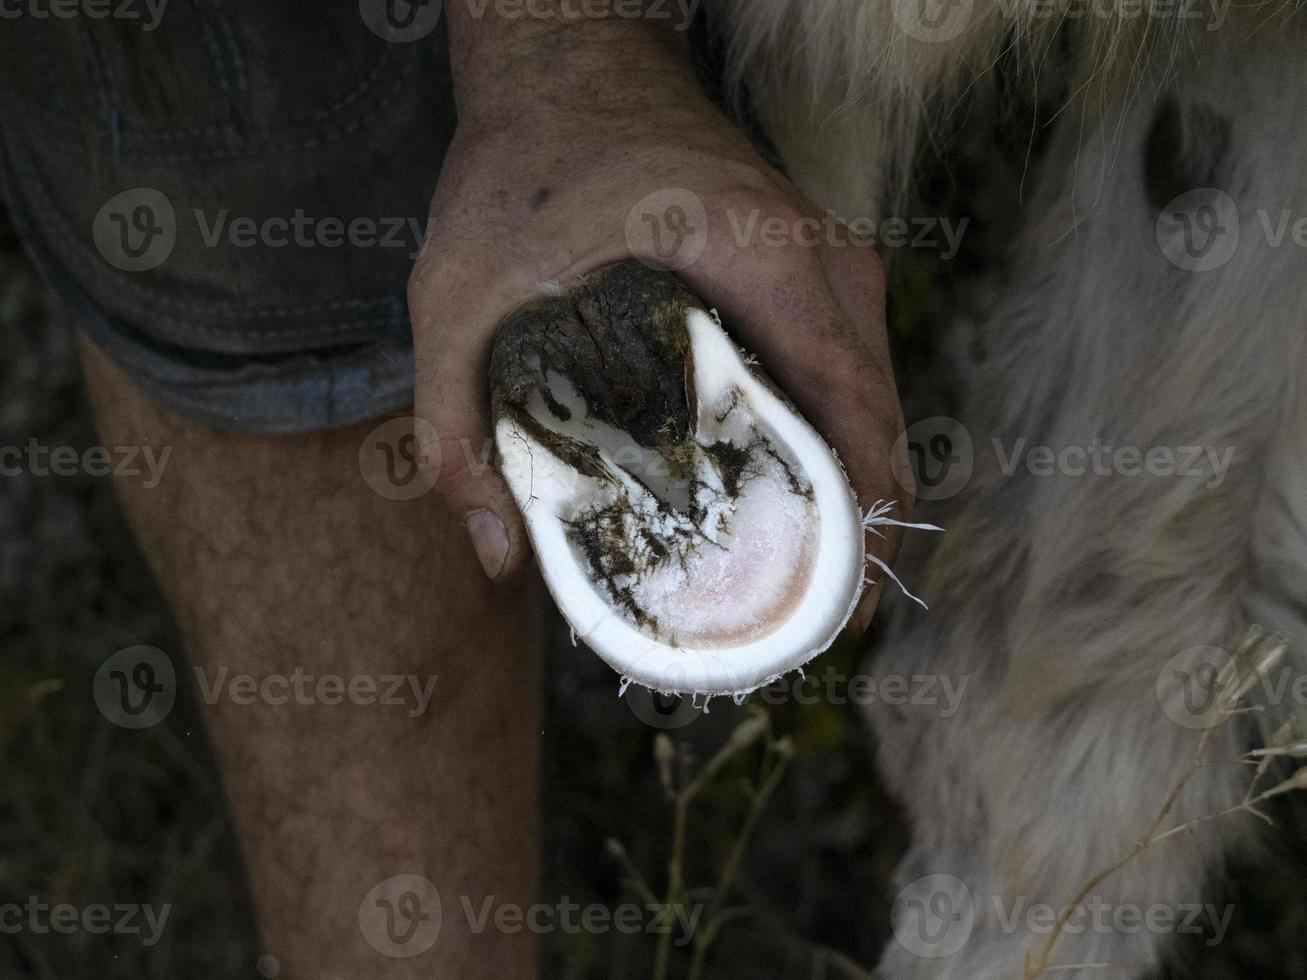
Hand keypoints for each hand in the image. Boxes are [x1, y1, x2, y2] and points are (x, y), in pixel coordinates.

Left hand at [409, 14, 910, 628]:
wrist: (564, 57)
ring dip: (849, 480)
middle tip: (809, 615)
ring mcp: (825, 254)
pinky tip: (787, 488)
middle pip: (878, 414)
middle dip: (858, 521)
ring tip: (802, 569)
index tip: (839, 604)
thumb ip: (453, 424)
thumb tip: (497, 556)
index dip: (863, 517)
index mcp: (761, 259)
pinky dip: (832, 432)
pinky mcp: (809, 260)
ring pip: (869, 392)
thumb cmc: (522, 161)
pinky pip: (845, 362)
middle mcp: (820, 256)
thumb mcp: (456, 291)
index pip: (853, 406)